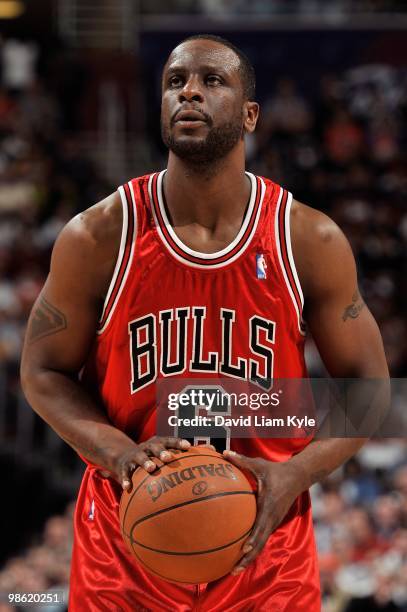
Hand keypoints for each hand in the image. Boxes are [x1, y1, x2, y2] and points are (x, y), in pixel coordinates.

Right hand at [110, 436, 190, 489]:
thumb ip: (187, 453)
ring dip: (145, 462)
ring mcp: (135, 456)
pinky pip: (125, 472)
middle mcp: (147, 447)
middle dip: (161, 451)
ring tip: (151, 468)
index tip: (188, 446)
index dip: (178, 443)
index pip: (169, 441)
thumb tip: (213, 449)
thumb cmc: (153, 457)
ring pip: (140, 457)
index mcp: (159, 443)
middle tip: (168, 458)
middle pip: (155, 447)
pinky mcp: (124, 466)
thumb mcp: (165, 452)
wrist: (124, 457)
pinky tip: (128, 487)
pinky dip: (126, 479)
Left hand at [223, 450, 305, 574]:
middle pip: (260, 543)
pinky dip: (253, 549)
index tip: (243, 549)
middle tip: (233, 570)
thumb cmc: (276, 470)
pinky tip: (241, 555)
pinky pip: (262, 539)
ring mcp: (273, 522)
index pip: (261, 526)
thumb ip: (241, 461)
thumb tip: (223, 453)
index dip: (253, 539)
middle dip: (248, 557)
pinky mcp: (272, 523)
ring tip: (234, 569)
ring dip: (249, 557)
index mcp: (269, 506)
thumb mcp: (259, 465)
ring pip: (261, 544)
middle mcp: (272, 518)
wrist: (297, 476)